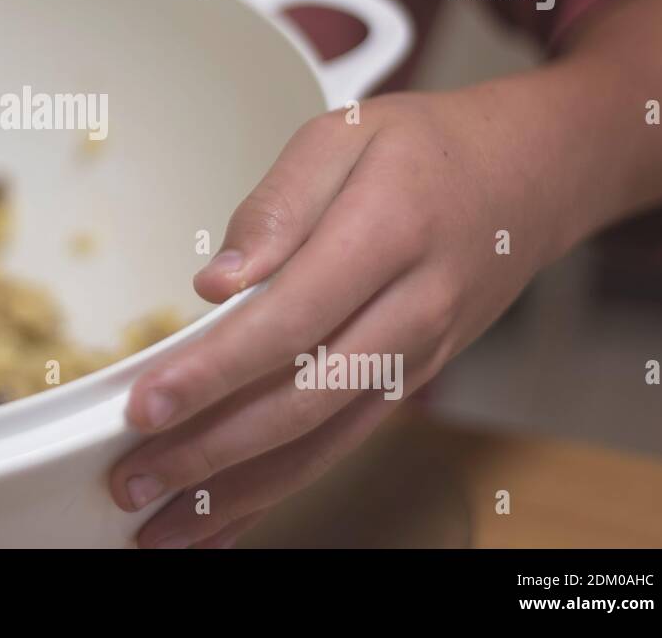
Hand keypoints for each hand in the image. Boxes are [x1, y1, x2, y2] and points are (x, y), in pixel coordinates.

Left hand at [110, 81, 590, 547]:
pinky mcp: (412, 384)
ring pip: (323, 443)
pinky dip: (283, 488)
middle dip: (210, 450)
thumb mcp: (344, 133)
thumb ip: (277, 204)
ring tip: (163, 527)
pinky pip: (342, 445)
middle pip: (302, 400)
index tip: (145, 404)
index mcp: (388, 234)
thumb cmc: (425, 147)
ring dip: (240, 491)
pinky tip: (230, 518)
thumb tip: (216, 281)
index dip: (214, 369)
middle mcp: (411, 311)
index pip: (289, 319)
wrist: (530, 175)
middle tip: (131, 479)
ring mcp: (418, 358)